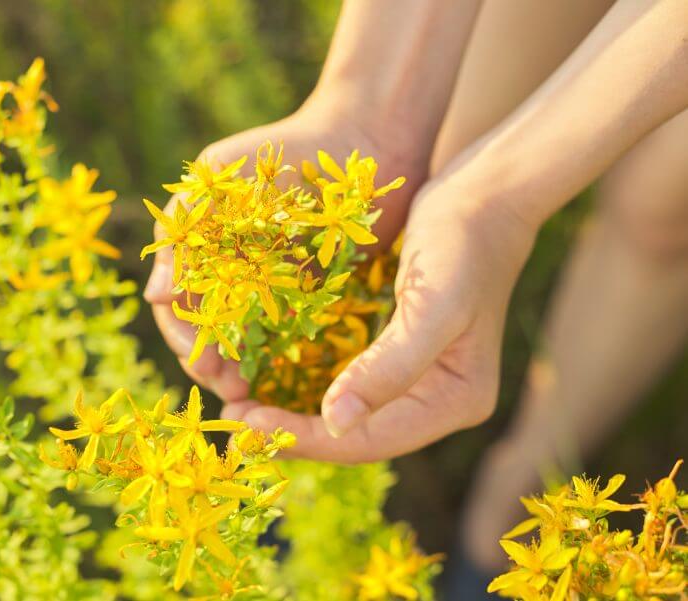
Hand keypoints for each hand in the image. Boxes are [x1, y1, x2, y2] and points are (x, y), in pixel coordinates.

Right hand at [144, 99, 428, 403]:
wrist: (363, 136)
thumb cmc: (283, 150)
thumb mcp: (218, 177)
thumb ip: (182, 228)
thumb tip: (154, 297)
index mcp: (204, 251)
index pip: (180, 307)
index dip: (187, 338)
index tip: (203, 361)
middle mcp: (235, 274)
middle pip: (213, 333)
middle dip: (214, 362)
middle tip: (230, 388)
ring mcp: (275, 287)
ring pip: (250, 342)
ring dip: (245, 370)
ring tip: (253, 392)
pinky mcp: (317, 294)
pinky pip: (294, 335)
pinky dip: (285, 359)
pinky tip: (288, 378)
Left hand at [223, 184, 537, 461]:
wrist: (482, 194)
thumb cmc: (461, 245)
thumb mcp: (431, 306)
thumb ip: (388, 368)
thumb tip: (335, 424)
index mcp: (456, 401)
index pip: (371, 440)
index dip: (307, 440)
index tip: (247, 426)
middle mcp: (437, 401)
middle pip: (357, 435)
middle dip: (294, 433)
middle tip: (233, 423)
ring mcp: (418, 379)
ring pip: (347, 414)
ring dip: (293, 414)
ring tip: (241, 407)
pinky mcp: (396, 354)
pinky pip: (346, 382)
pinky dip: (305, 384)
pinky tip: (265, 377)